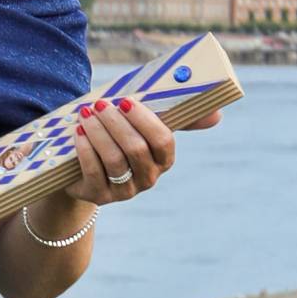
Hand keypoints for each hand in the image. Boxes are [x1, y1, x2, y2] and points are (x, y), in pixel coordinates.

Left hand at [62, 96, 188, 206]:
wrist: (81, 171)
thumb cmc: (117, 140)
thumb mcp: (141, 127)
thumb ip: (173, 117)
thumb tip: (218, 115)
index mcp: (163, 159)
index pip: (163, 141)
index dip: (144, 120)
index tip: (126, 101)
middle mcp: (148, 178)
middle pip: (137, 149)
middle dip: (117, 123)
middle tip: (100, 105)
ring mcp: (124, 190)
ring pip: (115, 159)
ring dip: (99, 133)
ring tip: (86, 115)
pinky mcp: (99, 196)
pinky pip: (94, 172)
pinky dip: (86, 149)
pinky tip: (78, 133)